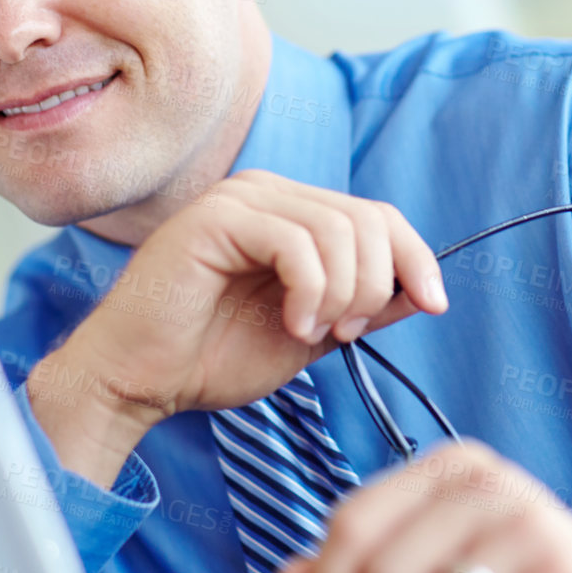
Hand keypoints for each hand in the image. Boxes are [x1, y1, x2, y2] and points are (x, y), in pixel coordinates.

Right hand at [26, 170, 446, 486]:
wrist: (139, 380)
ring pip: (339, 229)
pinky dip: (312, 291)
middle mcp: (266, 192)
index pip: (377, 215)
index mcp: (289, 212)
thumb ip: (362, 306)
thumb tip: (424, 290)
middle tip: (344, 332)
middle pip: (368, 219)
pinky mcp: (216, 218)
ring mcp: (240, 199)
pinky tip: (293, 324)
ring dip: (342, 294)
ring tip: (312, 331)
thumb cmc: (211, 357)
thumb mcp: (312, 332)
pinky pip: (297, 242)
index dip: (416, 257)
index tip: (432, 305)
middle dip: (376, 285)